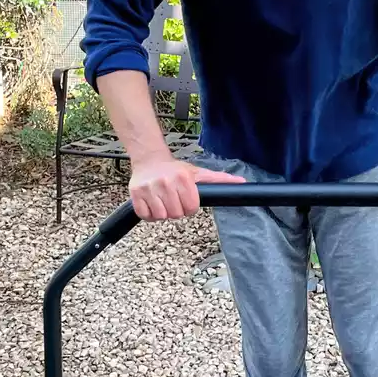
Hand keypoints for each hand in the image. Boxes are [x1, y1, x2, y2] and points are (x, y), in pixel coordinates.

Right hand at [129, 157, 245, 219]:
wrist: (150, 160)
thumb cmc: (175, 169)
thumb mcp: (198, 172)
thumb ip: (219, 179)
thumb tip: (242, 182)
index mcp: (182, 178)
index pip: (191, 208)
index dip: (190, 207)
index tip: (186, 199)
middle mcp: (165, 182)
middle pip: (176, 214)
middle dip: (177, 210)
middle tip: (174, 200)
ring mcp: (149, 188)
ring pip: (161, 216)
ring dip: (163, 213)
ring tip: (164, 201)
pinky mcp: (136, 194)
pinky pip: (145, 215)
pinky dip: (149, 214)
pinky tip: (153, 203)